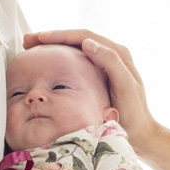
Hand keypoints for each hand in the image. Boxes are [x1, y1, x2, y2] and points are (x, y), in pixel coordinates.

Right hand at [24, 30, 155, 150]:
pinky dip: (59, 58)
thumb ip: (110, 62)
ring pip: (74, 48)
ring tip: (31, 47)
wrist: (140, 133)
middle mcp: (111, 54)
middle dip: (51, 37)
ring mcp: (104, 64)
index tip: (38, 38)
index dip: (59, 35)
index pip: (83, 36)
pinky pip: (75, 60)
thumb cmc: (133, 113)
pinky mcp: (99, 75)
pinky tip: (46, 63)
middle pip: (76, 39)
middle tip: (28, 40)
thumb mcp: (124, 86)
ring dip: (53, 46)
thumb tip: (87, 42)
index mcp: (117, 53)